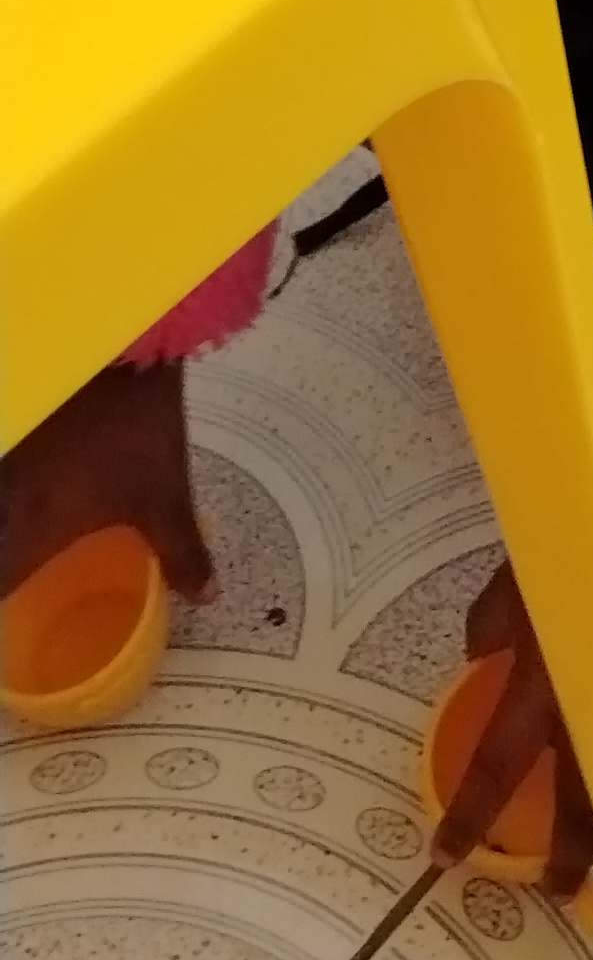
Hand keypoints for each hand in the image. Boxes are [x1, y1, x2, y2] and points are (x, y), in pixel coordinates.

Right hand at [0, 360, 212, 604]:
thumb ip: (181, 551)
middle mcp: (4, 498)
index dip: (3, 603)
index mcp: (32, 526)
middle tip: (23, 579)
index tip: (14, 616)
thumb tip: (206, 599)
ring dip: (9, 529)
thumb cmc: (136, 428)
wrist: (118, 342)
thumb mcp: (163, 493)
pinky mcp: (12, 423)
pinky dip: (12, 494)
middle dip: (7, 562)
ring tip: (28, 537)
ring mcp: (3, 457)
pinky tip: (31, 495)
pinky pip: (3, 470)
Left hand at [430, 550, 592, 904]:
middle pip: (575, 802)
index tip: (446, 857)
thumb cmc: (582, 538)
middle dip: (563, 854)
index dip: (472, 815)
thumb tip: (478, 656)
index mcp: (542, 680)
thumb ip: (492, 621)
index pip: (499, 762)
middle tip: (552, 890)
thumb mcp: (519, 574)